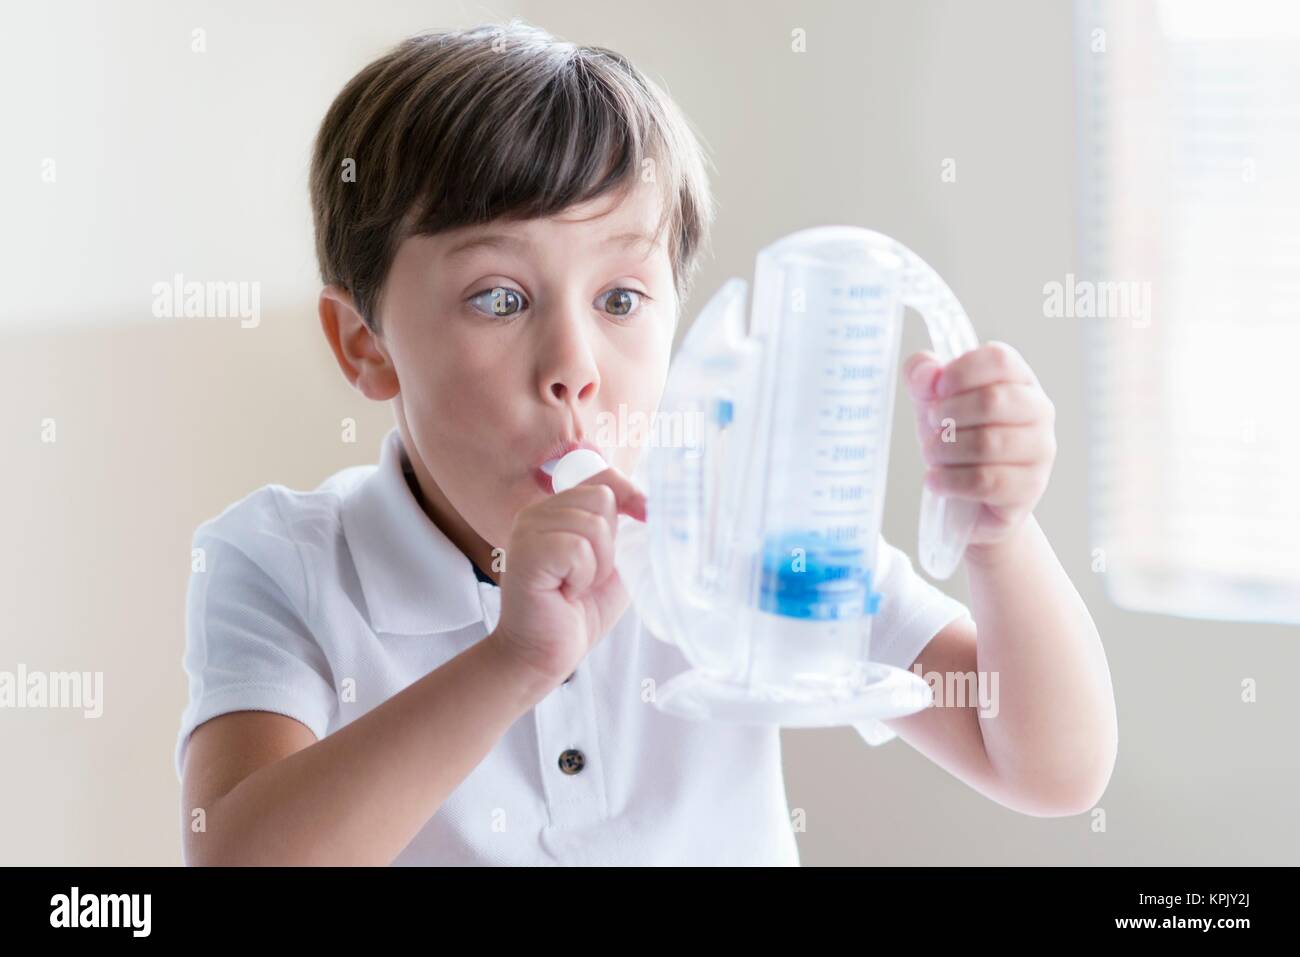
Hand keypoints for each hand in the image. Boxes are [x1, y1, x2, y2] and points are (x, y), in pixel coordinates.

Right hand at [490, 467, 646, 688]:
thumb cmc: (579, 611)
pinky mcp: (527, 552)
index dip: (628, 492)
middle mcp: (537, 512)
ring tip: (574, 585)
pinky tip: (564, 591)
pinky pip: (578, 548)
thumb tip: (658, 511)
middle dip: (609, 544)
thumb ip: (627, 534)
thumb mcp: (614, 564)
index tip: (645, 514)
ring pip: (594, 524)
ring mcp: (528, 530)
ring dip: (596, 565)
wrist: (546, 653)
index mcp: (556, 510)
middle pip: (602, 497)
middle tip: (586, 576)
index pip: (599, 475)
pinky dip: (582, 576)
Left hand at [903, 341, 1056, 554]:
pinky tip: (936, 481)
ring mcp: (1040, 450)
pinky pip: (985, 481)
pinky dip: (949, 481)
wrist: (969, 501)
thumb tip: (928, 373)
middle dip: (946, 416)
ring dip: (944, 451)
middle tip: (933, 429)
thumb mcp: (933, 403)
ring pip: (987, 443)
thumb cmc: (957, 442)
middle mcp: (1038, 411)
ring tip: (933, 456)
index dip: (960, 372)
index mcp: (1019, 380)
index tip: (936, 390)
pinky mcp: (1029, 487)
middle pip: (991, 401)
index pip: (999, 359)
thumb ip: (922, 376)